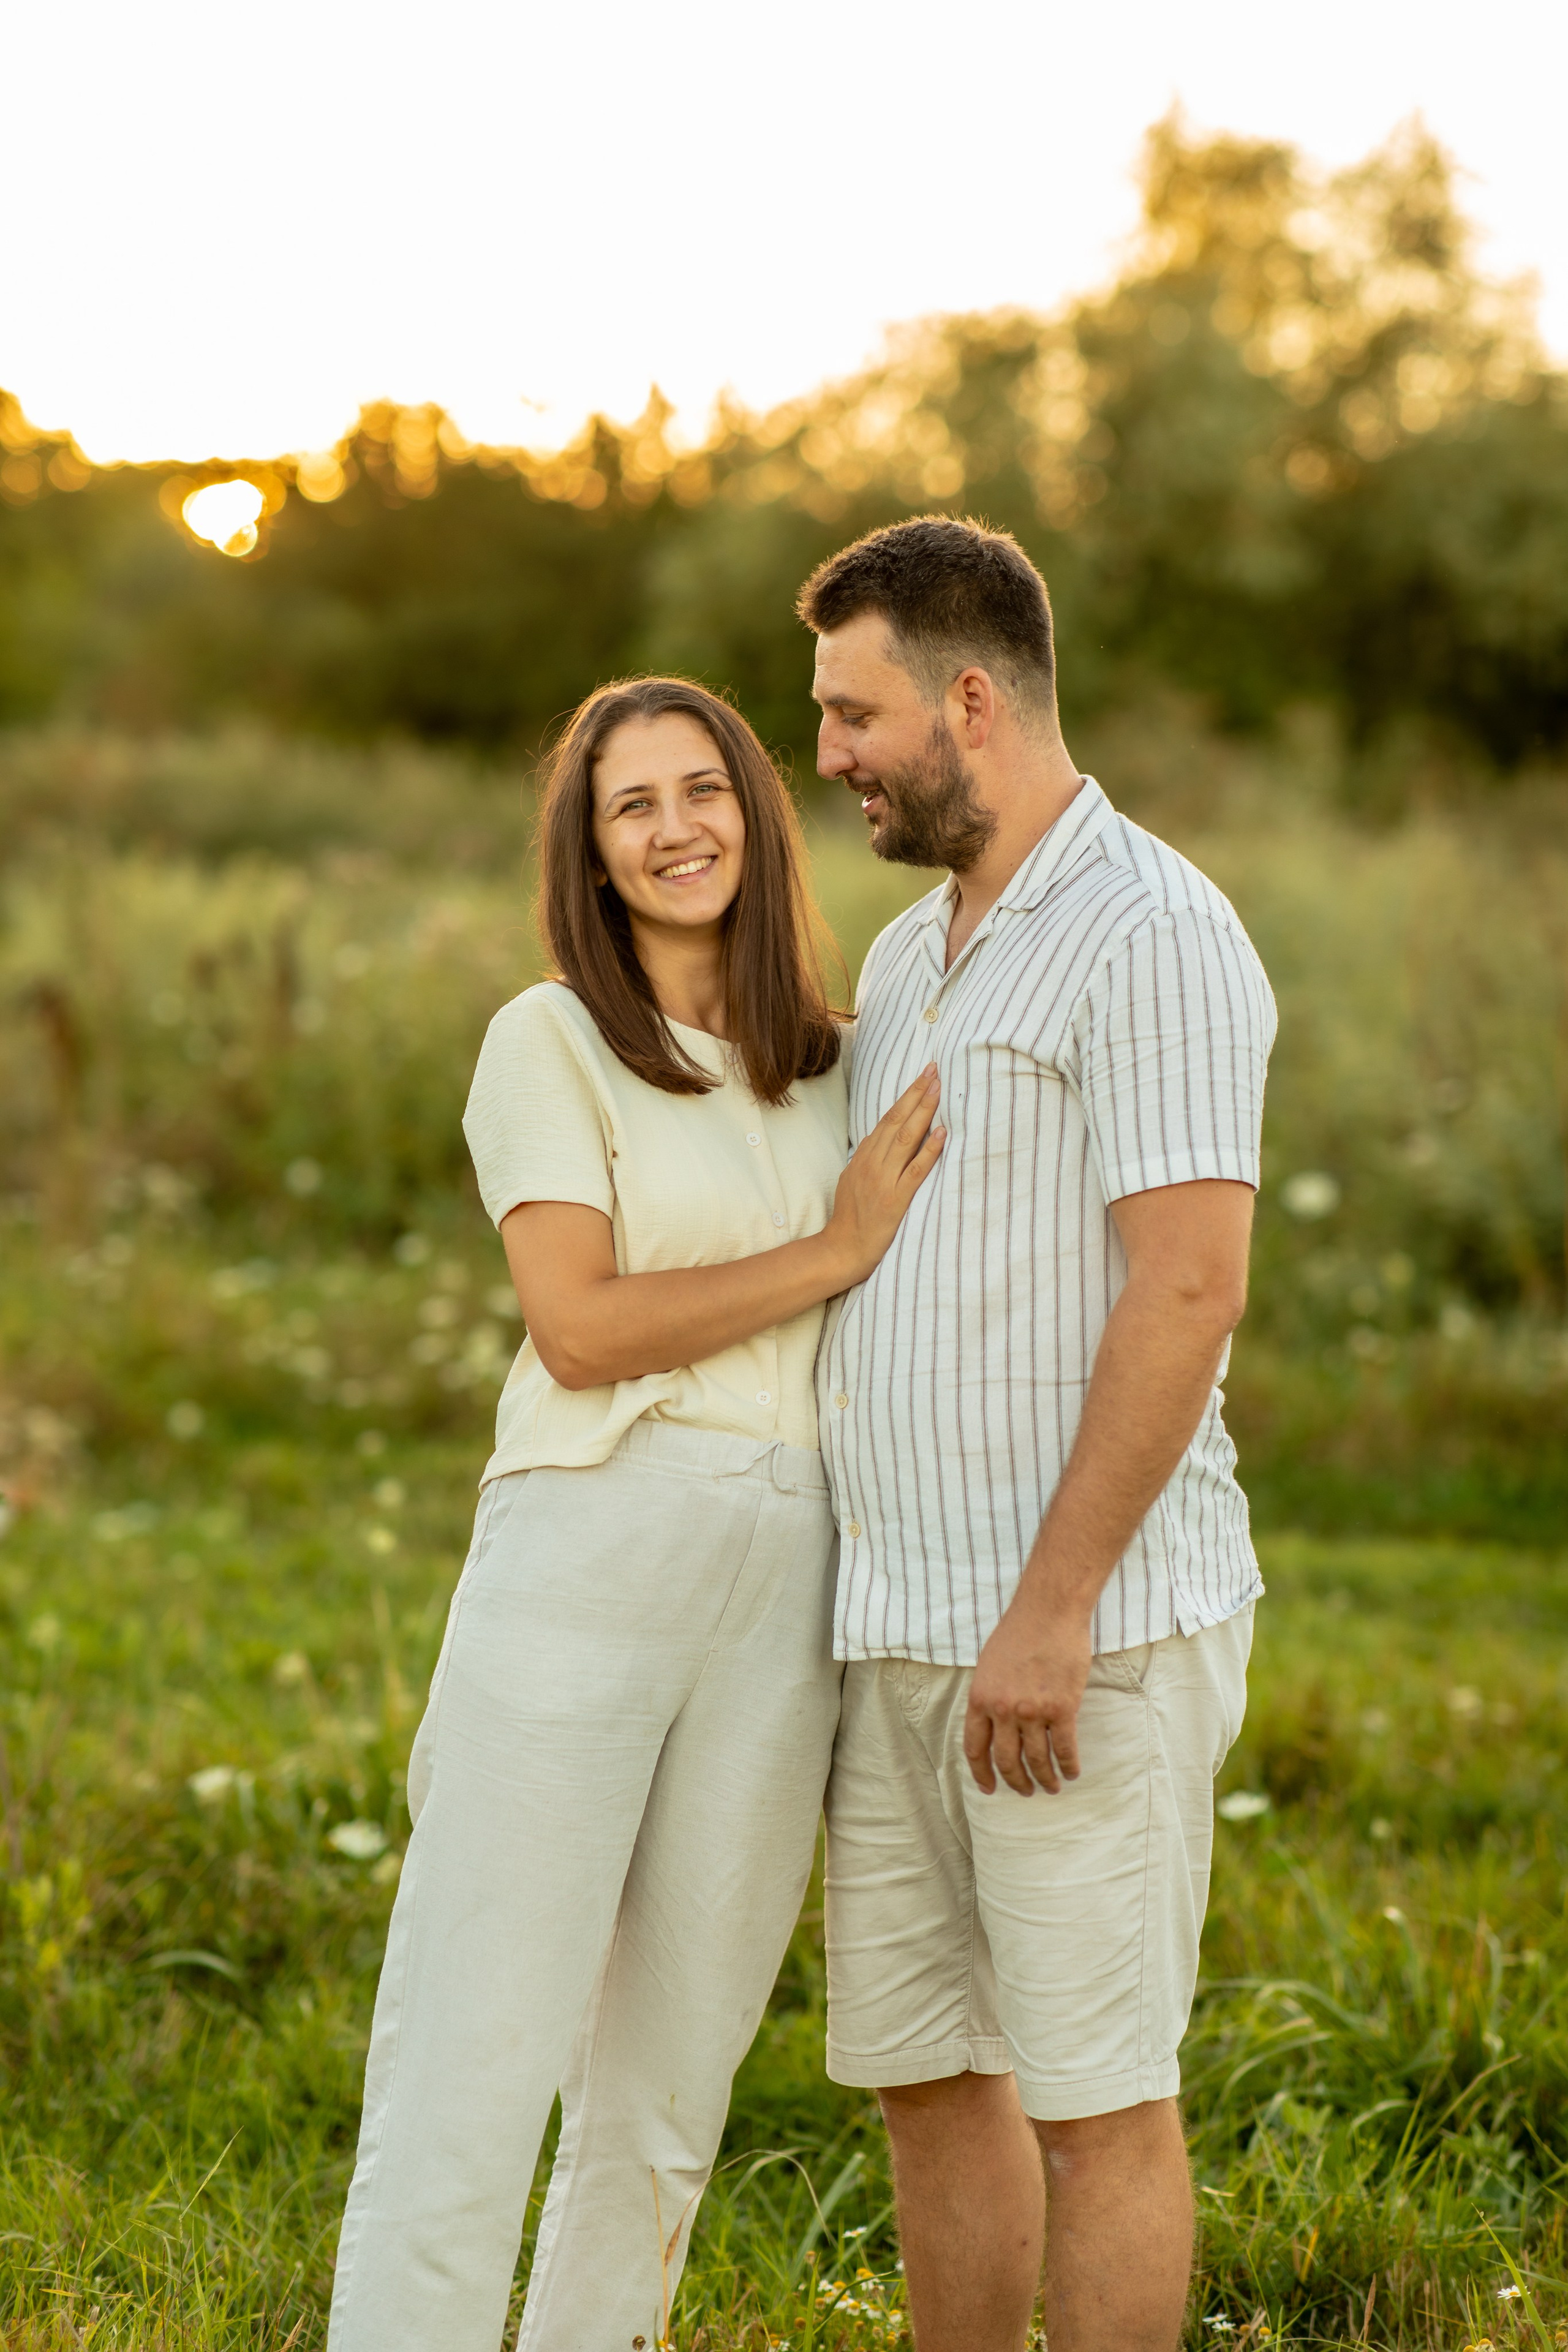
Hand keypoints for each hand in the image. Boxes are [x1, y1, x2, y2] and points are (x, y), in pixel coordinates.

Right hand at [822, 1065, 944, 1286]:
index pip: (887, 1118)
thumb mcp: (853, 1178)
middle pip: (896, 1121)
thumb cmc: (851, 1216)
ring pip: (905, 1138)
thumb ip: (867, 1157)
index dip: (906, 1096)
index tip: (923, 1076)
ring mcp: (883, 1180)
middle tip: (934, 1071)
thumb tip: (880, 1136)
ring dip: (923, 1111)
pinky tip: (941, 1133)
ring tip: (938, 1089)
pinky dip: (928, 1150)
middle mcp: (872, 1163)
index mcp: (864, 1157)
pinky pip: (914, 1171)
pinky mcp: (894, 1200)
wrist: (842, 1249)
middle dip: (916, 1093)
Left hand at [963, 1599, 1090, 1795]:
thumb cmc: (1019, 1632)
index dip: (982, 1774)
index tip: (988, 1789)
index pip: (975, 1748)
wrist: (1049, 1612)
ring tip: (1051, 1787)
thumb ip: (989, 1696)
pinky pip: (1065, 1748)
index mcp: (981, 1698)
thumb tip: (993, 1724)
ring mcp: (1033, 1711)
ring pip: (1037, 1760)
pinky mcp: (1062, 1709)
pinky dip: (1068, 1765)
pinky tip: (1071, 1772)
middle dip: (1016, 1782)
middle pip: (1007, 1761)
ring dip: (1045, 1779)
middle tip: (1025, 1791)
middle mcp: (1003, 1710)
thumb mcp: (988, 1665)